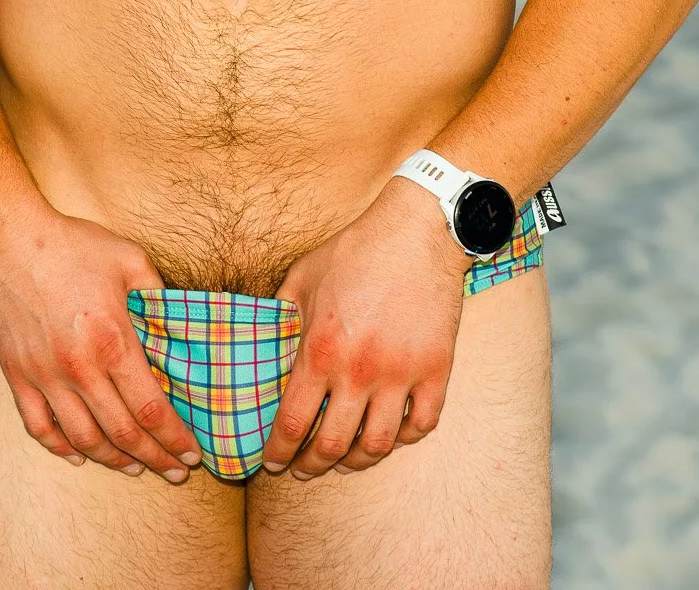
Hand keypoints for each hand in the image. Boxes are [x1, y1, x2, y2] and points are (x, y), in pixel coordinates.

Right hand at [0, 204, 201, 481]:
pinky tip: (81, 454)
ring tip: (136, 467)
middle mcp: (78, 368)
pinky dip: (62, 448)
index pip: (150, 409)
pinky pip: (40, 427)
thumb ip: (158, 295)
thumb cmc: (74, 244)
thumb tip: (180, 324)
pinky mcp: (17, 376)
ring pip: (83, 439)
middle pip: (122, 433)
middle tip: (175, 472)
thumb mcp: (130, 259)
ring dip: (113, 461)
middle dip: (154, 459)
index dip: (174, 438)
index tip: (191, 454)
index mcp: (111, 340)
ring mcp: (44, 376)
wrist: (9, 238)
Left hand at [262, 175, 467, 478]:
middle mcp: (360, 370)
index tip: (271, 463)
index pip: (292, 423)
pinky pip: (421, 425)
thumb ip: (281, 317)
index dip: (278, 452)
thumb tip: (263, 349)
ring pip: (377, 447)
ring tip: (344, 459)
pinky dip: (404, 438)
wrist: (417, 230)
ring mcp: (401, 373)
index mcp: (321, 348)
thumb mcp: (303, 277)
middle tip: (303, 468)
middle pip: (332, 446)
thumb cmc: (355, 251)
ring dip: (356, 461)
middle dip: (310, 466)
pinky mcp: (436, 369)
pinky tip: (390, 432)